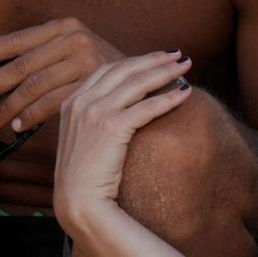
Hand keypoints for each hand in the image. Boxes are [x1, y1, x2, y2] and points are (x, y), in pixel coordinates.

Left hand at [0, 17, 123, 132]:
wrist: (148, 81)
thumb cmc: (97, 68)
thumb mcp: (66, 50)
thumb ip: (33, 49)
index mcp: (63, 26)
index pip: (16, 39)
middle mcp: (73, 38)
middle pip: (21, 65)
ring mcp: (85, 60)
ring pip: (34, 87)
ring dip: (8, 107)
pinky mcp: (92, 84)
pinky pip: (51, 103)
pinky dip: (31, 116)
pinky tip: (17, 126)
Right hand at [53, 52, 191, 234]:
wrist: (77, 202)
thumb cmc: (83, 177)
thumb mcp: (81, 139)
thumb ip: (92, 118)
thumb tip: (120, 108)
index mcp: (71, 101)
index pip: (107, 69)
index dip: (135, 60)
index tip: (156, 57)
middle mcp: (81, 101)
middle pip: (124, 69)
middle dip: (154, 59)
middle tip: (178, 54)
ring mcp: (94, 112)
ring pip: (136, 83)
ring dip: (165, 71)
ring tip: (186, 66)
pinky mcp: (111, 127)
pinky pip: (146, 107)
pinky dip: (167, 97)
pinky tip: (184, 93)